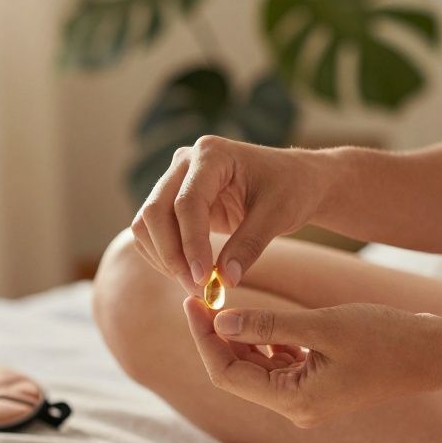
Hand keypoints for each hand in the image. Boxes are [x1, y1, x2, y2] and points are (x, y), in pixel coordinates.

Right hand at [131, 135, 323, 292]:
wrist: (295, 180)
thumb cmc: (292, 189)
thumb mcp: (278, 215)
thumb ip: (249, 245)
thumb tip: (224, 281)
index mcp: (212, 154)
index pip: (186, 202)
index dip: (191, 244)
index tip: (203, 279)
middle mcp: (185, 162)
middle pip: (155, 212)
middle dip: (171, 255)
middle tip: (197, 288)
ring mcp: (175, 180)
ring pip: (146, 224)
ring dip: (164, 258)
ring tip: (196, 285)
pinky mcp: (174, 201)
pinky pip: (152, 232)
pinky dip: (163, 256)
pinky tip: (189, 274)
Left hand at [181, 297, 441, 426]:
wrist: (437, 353)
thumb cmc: (388, 338)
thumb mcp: (323, 325)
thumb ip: (269, 324)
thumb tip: (220, 321)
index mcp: (294, 401)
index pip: (228, 374)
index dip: (204, 338)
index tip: (191, 301)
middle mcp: (296, 408)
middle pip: (238, 373)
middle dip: (217, 335)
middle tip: (201, 295)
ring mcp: (308, 399)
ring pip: (257, 367)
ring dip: (240, 336)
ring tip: (223, 300)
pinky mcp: (319, 386)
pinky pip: (279, 364)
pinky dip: (266, 340)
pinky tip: (261, 317)